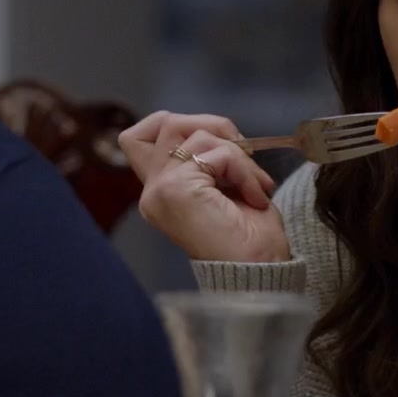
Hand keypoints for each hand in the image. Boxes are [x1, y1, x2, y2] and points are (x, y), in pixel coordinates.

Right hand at [119, 111, 289, 262]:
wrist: (260, 274)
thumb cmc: (249, 238)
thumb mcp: (222, 186)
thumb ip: (205, 158)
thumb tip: (218, 128)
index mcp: (159, 193)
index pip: (137, 136)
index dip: (176, 123)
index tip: (217, 142)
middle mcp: (152, 192)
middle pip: (167, 122)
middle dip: (214, 127)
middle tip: (243, 155)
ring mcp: (161, 191)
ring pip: (196, 134)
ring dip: (237, 153)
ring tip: (254, 185)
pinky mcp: (177, 190)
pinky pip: (217, 154)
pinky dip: (244, 170)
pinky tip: (255, 196)